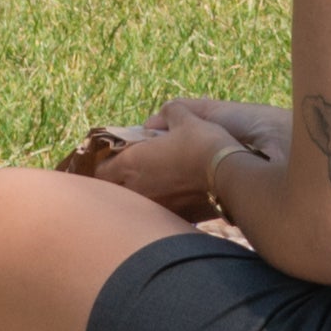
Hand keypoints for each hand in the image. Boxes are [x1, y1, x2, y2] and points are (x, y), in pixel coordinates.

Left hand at [97, 116, 229, 213]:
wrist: (229, 174)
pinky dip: (161, 207)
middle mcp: (139, 189)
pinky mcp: (175, 218)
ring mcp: (156, 207)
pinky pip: (159, 214)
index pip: (101, 171)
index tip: (108, 159)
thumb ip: (170, 112)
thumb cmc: (202, 143)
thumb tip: (167, 113)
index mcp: (133, 163)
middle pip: (114, 193)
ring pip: (136, 206)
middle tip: (126, 174)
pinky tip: (173, 199)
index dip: (101, 165)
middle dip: (117, 184)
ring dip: (139, 197)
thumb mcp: (185, 118)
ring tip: (151, 186)